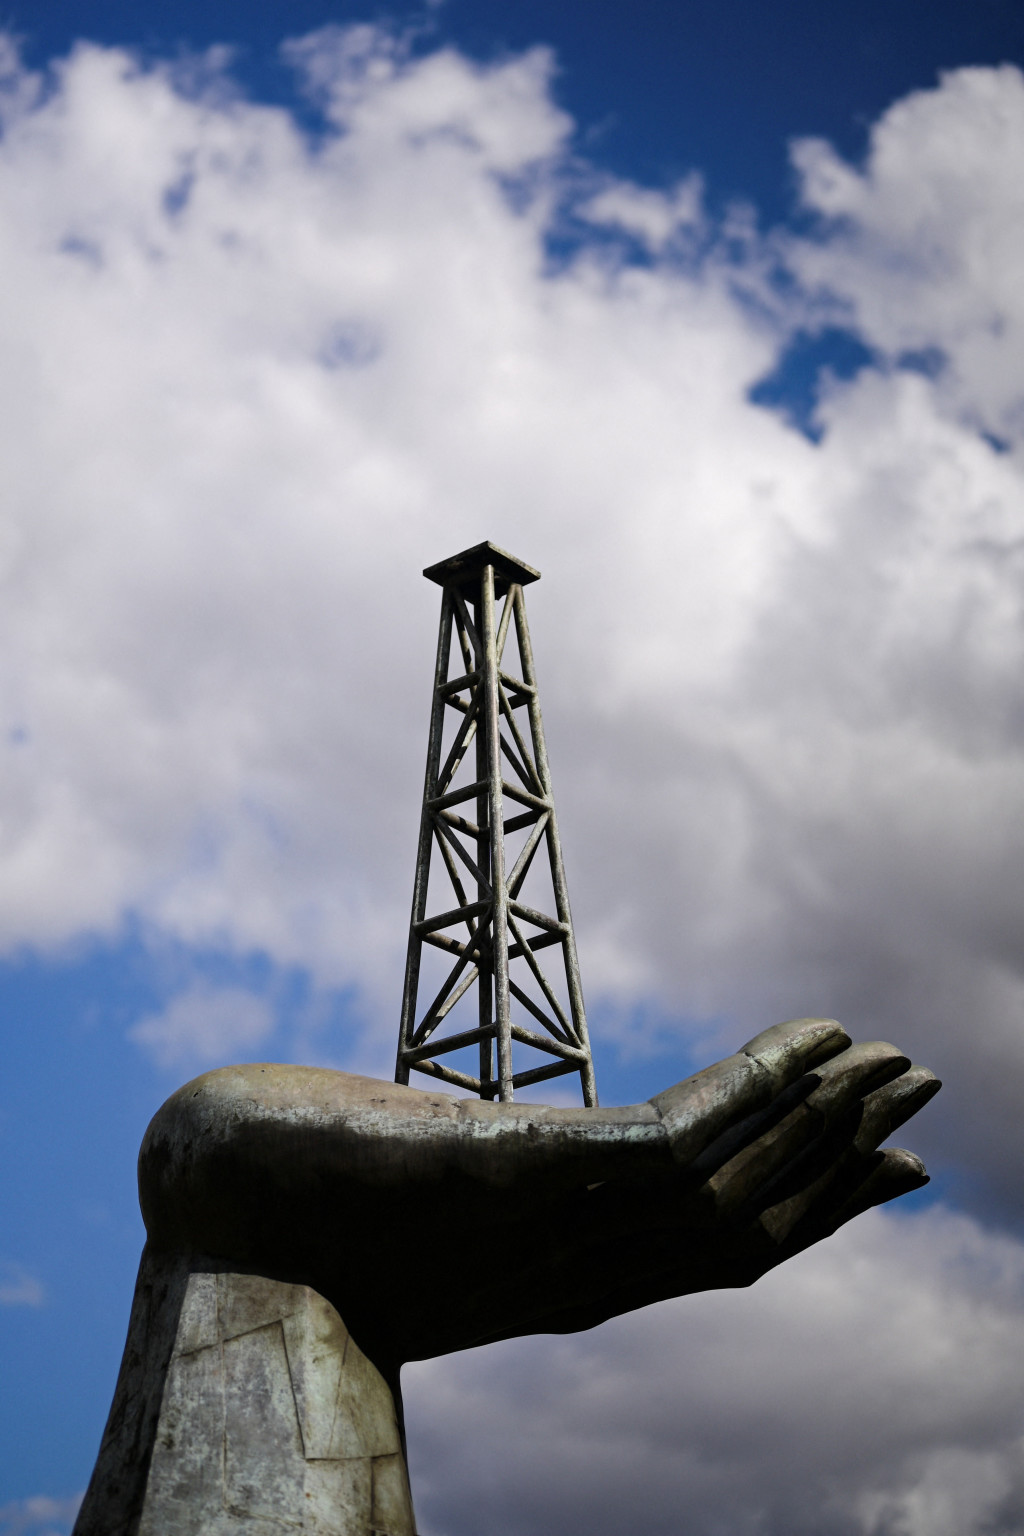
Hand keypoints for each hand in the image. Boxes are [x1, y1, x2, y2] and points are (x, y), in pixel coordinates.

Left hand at [139, 1017, 938, 1373]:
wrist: (210, 1211)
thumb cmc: (305, 1194)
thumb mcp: (432, 1191)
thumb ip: (502, 1177)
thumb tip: (526, 1137)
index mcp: (560, 1277)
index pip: (719, 1255)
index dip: (816, 1210)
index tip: (886, 1166)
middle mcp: (573, 1274)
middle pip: (749, 1225)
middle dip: (843, 1156)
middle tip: (921, 1083)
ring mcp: (551, 1233)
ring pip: (732, 1185)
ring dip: (819, 1116)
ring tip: (884, 1054)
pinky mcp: (516, 1177)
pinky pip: (668, 1141)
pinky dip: (755, 1088)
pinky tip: (804, 1036)